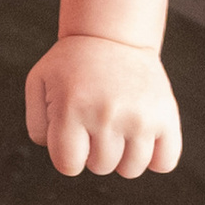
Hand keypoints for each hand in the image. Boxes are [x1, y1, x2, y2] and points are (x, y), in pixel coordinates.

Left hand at [25, 35, 181, 178]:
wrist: (113, 35)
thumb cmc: (73, 65)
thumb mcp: (39, 83)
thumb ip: (38, 127)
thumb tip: (64, 158)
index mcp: (72, 109)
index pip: (68, 166)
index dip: (67, 153)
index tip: (72, 131)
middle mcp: (106, 114)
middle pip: (100, 167)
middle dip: (94, 150)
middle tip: (96, 119)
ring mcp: (140, 117)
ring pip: (131, 169)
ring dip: (123, 155)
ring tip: (118, 126)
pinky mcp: (166, 116)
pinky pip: (165, 163)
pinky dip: (156, 158)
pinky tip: (143, 136)